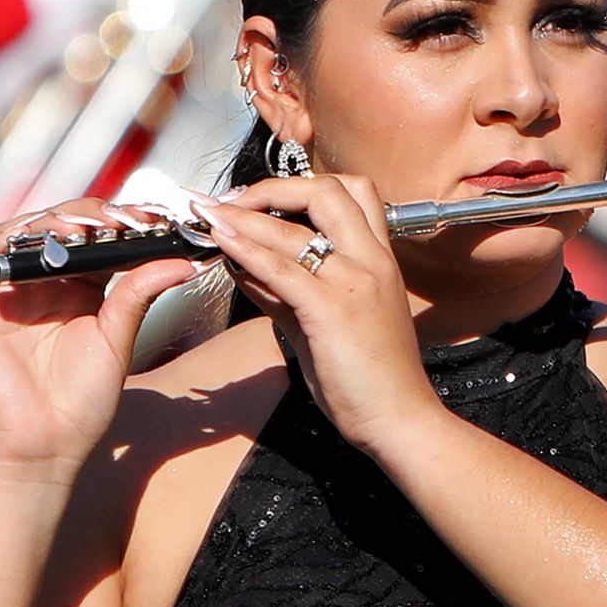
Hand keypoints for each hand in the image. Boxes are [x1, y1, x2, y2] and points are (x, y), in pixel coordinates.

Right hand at [0, 199, 205, 481]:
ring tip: (78, 231)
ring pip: (14, 234)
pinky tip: (27, 243)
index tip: (150, 215)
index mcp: (77, 287)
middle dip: (86, 214)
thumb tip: (181, 262)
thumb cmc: (82, 403)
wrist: (46, 447)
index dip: (115, 219)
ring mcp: (5, 293)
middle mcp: (40, 283)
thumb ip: (139, 294)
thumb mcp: (118, 340)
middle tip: (117, 219)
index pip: (91, 235)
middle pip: (54, 225)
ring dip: (45, 222)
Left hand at [195, 173, 448, 459]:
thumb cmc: (372, 379)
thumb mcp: (325, 323)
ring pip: (294, 228)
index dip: (302, 186)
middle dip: (271, 187)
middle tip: (232, 200)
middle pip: (325, 191)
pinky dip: (247, 251)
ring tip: (206, 212)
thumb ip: (286, 293)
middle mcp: (371, 261)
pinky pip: (283, 270)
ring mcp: (355, 282)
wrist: (399, 420)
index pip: (351, 193)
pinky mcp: (333, 310)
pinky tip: (222, 243)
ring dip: (242, 215)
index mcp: (379, 259)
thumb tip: (243, 267)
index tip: (261, 197)